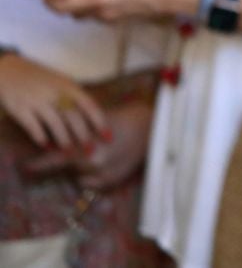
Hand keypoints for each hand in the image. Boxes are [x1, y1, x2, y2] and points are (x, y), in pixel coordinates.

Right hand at [0, 54, 107, 151]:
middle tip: (90, 151)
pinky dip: (40, 137)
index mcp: (69, 86)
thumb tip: (93, 117)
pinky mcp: (20, 109)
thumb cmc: (40, 79)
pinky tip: (46, 147)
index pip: (89, 105)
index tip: (107, 136)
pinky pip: (33, 126)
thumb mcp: (61, 83)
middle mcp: (55, 93)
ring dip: (64, 140)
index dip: (99, 122)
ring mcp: (38, 101)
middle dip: (83, 135)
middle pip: (74, 117)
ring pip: (55, 124)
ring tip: (69, 153)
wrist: (10, 70)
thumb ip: (74, 97)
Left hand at [20, 95, 151, 189]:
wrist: (156, 129)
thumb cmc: (128, 118)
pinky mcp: (113, 182)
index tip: (25, 167)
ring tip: (99, 152)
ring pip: (80, 175)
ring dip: (83, 167)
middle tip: (83, 148)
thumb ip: (78, 132)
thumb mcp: (98, 120)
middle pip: (69, 165)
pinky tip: (106, 162)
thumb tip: (57, 142)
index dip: (38, 164)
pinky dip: (94, 175)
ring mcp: (104, 176)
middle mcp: (93, 166)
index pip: (55, 159)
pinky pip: (93, 183)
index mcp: (88, 148)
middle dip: (72, 157)